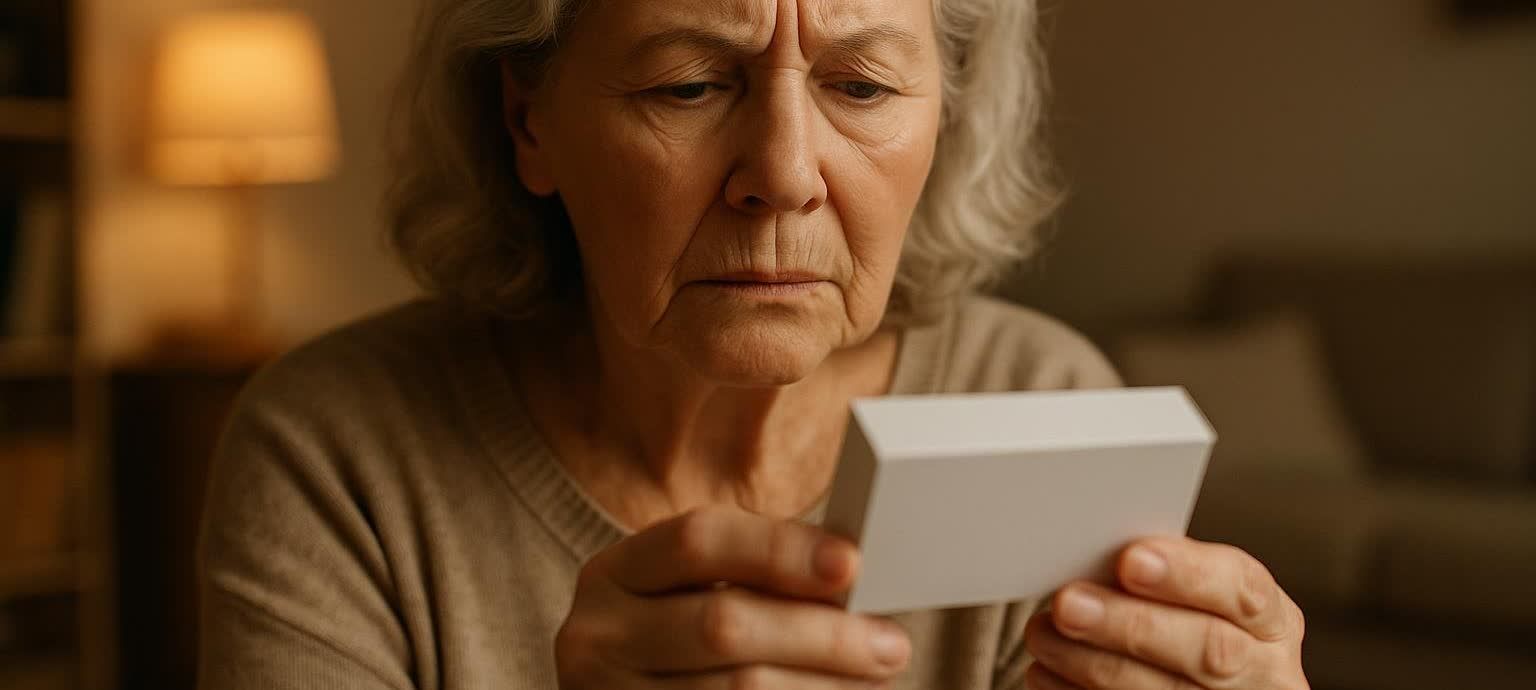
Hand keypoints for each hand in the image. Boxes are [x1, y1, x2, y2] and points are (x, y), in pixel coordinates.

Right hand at [555, 505, 911, 688]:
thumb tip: (851, 575)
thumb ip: (755, 577)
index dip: (778, 549)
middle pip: (724, 627)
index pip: (697, 541)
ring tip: (873, 680)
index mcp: (613, 575)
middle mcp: (596, 638)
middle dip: (821, 636)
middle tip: (890, 645)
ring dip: (821, 689)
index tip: (852, 563)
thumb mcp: (688, 596)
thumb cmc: (676, 644)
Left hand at [1024, 537, 1307, 689]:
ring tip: (1043, 636)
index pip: (1243, 589)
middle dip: (1132, 624)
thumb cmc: (1187, 626)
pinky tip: (1046, 673)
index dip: (1188, 574)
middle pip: (1207, 649)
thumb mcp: (1197, 598)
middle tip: (1069, 604)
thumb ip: (1162, 577)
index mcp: (1270, 621)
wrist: (1200, 687)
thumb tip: (1093, 551)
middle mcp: (1262, 671)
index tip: (1130, 559)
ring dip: (1092, 663)